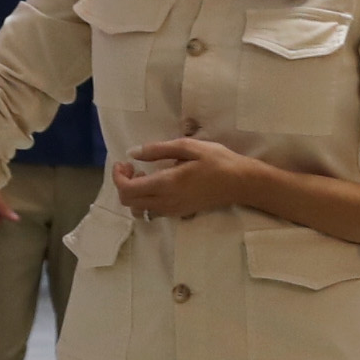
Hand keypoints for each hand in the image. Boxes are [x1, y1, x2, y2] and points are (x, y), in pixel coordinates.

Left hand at [111, 137, 260, 219]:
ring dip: (134, 194)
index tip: (124, 162)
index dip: (118, 177)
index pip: (128, 189)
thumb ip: (158, 150)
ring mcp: (172, 211)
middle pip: (128, 202)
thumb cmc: (217, 161)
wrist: (240, 183)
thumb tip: (132, 153)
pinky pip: (152, 212)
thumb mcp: (188, 146)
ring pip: (138, 210)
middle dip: (123, 184)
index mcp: (166, 184)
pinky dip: (145, 200)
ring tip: (144, 176)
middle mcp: (166, 202)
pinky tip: (157, 184)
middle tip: (133, 167)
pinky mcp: (178, 213)